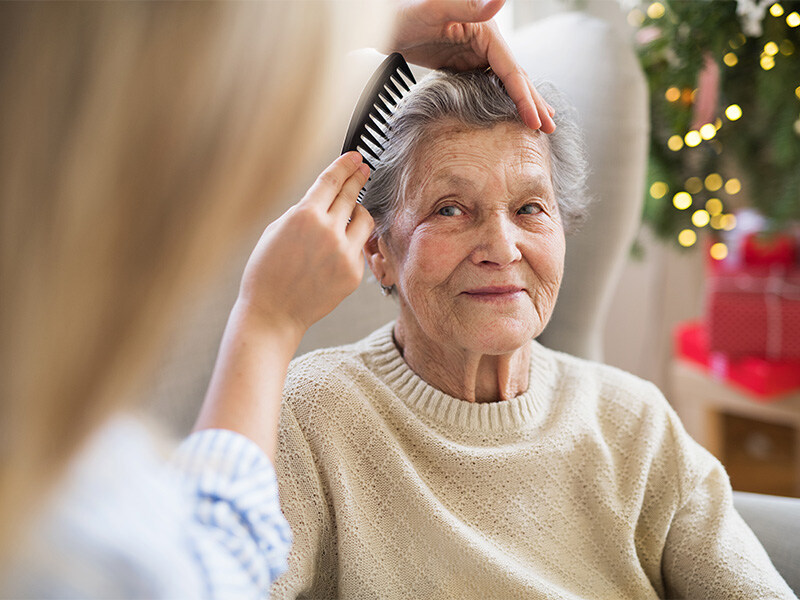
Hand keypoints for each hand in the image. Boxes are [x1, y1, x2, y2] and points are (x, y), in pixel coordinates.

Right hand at [237, 152, 373, 340]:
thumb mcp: (276, 230)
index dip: (345, 165)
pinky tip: (335, 251)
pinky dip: (351, 243)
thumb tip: (323, 200)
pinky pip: (359, 247)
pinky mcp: (354, 272)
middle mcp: (328, 231)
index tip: (355, 157)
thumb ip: (302, 212)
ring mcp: (344, 253)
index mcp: (304, 216)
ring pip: (365, 220)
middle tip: (363, 169)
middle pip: (351, 195)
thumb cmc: (267, 274)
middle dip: (358, 178)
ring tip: (351, 213)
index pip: (332, 180)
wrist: (273, 312)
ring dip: (359, 212)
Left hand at [387, 0, 554, 132]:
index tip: (536, 121)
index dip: (525, 98)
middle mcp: (486, 41)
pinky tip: (509, 111)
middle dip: (533, 103)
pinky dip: (502, 99)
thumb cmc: (404, 10)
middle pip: (515, 77)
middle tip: (550, 128)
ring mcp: (475, 52)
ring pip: (505, 82)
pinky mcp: (463, 62)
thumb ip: (468, 5)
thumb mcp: (435, 8)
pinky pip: (488, 84)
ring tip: (539, 121)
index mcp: (486, 32)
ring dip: (522, 102)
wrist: (383, 20)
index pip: (512, 71)